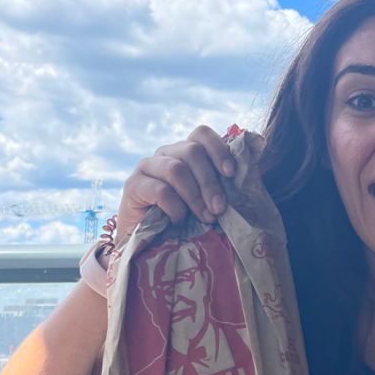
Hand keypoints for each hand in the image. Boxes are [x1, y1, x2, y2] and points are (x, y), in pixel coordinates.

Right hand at [116, 125, 236, 241]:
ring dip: (195, 197)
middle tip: (219, 208)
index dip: (218, 149)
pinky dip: (175, 208)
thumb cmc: (181, 217)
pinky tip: (178, 220)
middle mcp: (165, 154)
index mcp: (184, 152)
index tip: (231, 173)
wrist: (146, 241)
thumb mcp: (203, 199)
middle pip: (192, 152)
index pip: (201, 134)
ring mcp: (147, 167)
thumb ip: (217, 187)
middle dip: (210, 182)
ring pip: (177, 170)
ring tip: (205, 217)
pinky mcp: (133, 185)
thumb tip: (241, 186)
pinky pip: (161, 190)